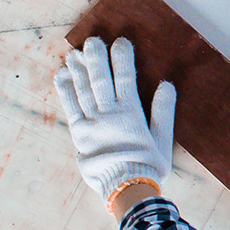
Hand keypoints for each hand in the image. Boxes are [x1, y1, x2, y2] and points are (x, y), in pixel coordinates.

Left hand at [55, 36, 175, 200]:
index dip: (122, 58)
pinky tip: (62, 73)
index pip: (125, 79)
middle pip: (100, 80)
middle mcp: (108, 114)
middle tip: (93, 40)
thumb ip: (163, 111)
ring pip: (83, 90)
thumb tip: (166, 85)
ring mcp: (91, 123)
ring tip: (76, 51)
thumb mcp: (163, 140)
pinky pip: (70, 107)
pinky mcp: (79, 134)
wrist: (126, 189)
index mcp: (130, 114)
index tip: (121, 42)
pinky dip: (65, 89)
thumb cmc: (148, 166)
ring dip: (79, 69)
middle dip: (96, 58)